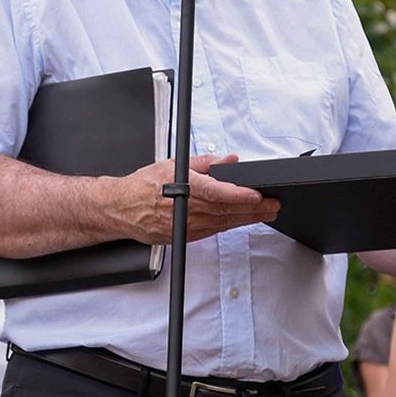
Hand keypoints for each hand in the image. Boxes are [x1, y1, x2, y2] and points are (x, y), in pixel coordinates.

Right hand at [112, 154, 280, 244]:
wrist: (121, 209)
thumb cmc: (144, 186)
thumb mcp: (174, 164)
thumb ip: (205, 162)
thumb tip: (229, 160)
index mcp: (184, 188)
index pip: (216, 192)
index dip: (239, 195)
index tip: (257, 195)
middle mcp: (186, 209)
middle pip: (226, 210)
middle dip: (253, 209)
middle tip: (274, 206)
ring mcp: (186, 225)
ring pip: (223, 223)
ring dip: (247, 219)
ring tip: (267, 213)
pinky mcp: (184, 236)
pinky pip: (213, 231)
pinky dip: (229, 226)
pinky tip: (243, 221)